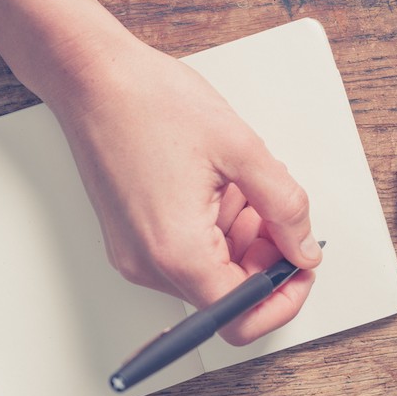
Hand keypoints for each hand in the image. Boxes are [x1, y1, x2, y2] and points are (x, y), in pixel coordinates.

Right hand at [45, 42, 323, 345]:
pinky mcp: (129, 239)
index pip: (241, 316)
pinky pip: (183, 254)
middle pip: (225, 295)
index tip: (301, 265)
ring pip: (207, 273)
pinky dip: (212, 230)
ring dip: (239, 239)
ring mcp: (134, 253)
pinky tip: (215, 187)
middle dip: (263, 258)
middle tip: (276, 209)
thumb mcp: (241, 149)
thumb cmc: (148, 103)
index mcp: (178, 251)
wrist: (92, 79)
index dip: (283, 294)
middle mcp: (148, 264)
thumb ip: (285, 207)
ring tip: (240, 185)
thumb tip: (304, 247)